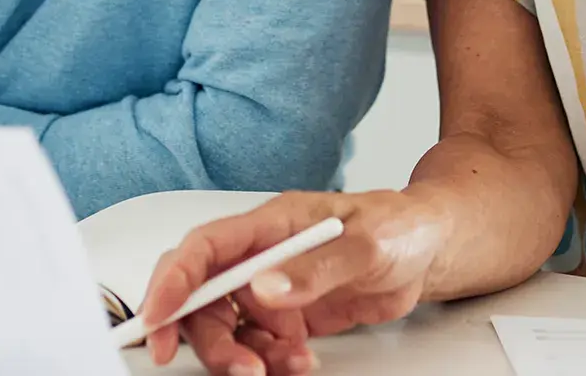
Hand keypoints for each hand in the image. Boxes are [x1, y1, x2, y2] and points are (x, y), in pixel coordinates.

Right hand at [140, 190, 451, 375]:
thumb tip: (263, 288)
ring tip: (292, 362)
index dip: (173, 281)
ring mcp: (269, 290)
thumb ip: (315, 267)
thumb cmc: (398, 226)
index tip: (158, 317)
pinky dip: (272, 362)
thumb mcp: (366, 243)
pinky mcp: (284, 318)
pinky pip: (258, 347)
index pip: (202, 250)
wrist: (428, 249)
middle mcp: (258, 257)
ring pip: (227, 331)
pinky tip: (302, 359)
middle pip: (203, 300)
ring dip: (247, 356)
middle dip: (209, 339)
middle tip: (239, 369)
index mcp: (267, 224)